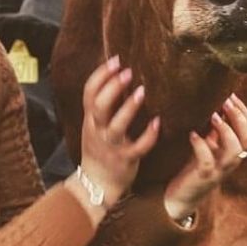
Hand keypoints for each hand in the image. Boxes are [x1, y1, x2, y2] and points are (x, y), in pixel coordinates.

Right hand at [67, 56, 159, 219]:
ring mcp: (112, 146)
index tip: (115, 60)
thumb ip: (101, 107)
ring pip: (117, 125)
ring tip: (142, 91)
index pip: (89, 93)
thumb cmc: (98, 151)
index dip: (100, 75)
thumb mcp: (93, 127)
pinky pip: (137, 147)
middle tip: (127, 72)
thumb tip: (114, 78)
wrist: (95, 185)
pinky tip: (157, 123)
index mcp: (91, 121)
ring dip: (129, 108)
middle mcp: (98, 131)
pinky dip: (148, 136)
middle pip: (99, 106)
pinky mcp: (126, 160)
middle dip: (112, 88)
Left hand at [164, 93, 246, 221]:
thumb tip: (219, 102)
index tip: (232, 95)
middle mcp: (231, 161)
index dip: (244, 112)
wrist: (182, 196)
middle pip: (246, 139)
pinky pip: (207, 162)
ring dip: (226, 130)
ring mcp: (219, 170)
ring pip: (235, 151)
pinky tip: (193, 134)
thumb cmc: (196, 166)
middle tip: (226, 101)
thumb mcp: (209, 144)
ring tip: (214, 115)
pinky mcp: (204, 177)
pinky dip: (201, 146)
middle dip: (239, 117)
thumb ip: (216, 129)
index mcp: (234, 150)